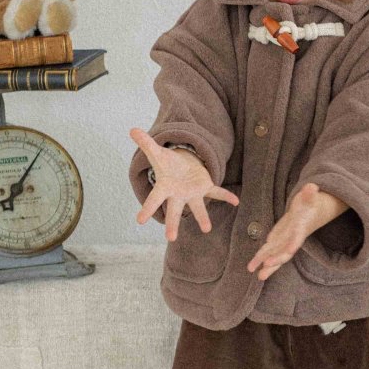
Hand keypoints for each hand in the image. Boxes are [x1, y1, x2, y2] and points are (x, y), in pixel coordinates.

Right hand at [131, 127, 239, 241]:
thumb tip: (132, 129)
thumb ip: (146, 143)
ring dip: (202, 218)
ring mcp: (192, 193)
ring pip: (197, 207)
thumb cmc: (167, 164)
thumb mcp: (156, 152)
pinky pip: (216, 193)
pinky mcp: (205, 188)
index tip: (139, 221)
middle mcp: (178, 195)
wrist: (181, 166)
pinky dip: (226, 196)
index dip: (147, 209)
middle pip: (174, 211)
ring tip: (206, 228)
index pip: (154, 199)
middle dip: (172, 224)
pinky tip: (236, 201)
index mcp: (164, 188)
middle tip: (170, 238)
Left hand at [246, 181, 344, 281]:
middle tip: (263, 270)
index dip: (292, 245)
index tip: (288, 252)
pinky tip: (254, 264)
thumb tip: (311, 187)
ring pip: (275, 254)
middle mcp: (293, 238)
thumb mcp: (310, 197)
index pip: (297, 238)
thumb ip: (310, 194)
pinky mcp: (279, 238)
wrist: (314, 211)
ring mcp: (285, 240)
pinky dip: (262, 256)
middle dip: (275, 261)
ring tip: (254, 273)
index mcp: (301, 228)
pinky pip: (270, 249)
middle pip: (284, 252)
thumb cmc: (311, 203)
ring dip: (265, 263)